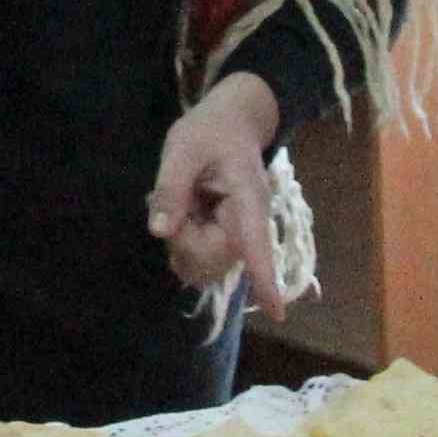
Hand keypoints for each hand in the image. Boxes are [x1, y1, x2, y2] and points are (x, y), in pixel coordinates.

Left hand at [144, 72, 287, 317]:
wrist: (231, 123)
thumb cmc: (211, 130)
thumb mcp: (183, 148)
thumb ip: (171, 187)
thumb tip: (161, 231)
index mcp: (247, 199)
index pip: (256, 242)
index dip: (265, 278)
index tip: (277, 313)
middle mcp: (248, 224)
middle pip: (215, 260)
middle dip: (185, 241)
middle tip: (175, 203)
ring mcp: (238, 235)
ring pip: (205, 265)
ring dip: (182, 244)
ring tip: (181, 206)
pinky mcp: (225, 239)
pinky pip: (201, 259)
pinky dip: (183, 244)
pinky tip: (182, 219)